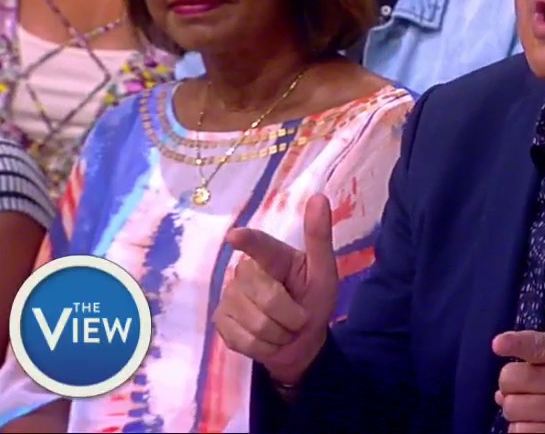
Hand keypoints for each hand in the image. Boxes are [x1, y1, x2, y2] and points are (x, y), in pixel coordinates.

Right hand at [215, 194, 337, 385]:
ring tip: (283, 329)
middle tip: (298, 318)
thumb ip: (319, 238)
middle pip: (267, 299)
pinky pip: (244, 340)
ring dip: (280, 335)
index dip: (249, 242)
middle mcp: (246, 271)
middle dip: (291, 316)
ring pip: (257, 324)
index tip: (235, 237)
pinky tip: (268, 340)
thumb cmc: (312, 301)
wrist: (300, 343)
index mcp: (274, 256)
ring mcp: (229, 296)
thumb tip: (319, 196)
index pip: (261, 247)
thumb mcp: (324, 274)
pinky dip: (265, 348)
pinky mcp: (220, 321)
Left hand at [492, 331, 544, 432]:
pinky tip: (535, 423)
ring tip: (530, 406)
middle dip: (509, 382)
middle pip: (512, 380)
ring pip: (512, 410)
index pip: (537, 345)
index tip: (499, 345)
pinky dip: (521, 428)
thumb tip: (500, 388)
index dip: (515, 343)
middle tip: (521, 385)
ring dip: (514, 408)